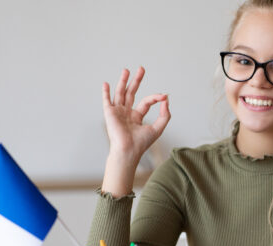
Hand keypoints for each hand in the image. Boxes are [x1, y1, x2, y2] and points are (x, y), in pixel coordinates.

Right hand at [100, 67, 170, 196]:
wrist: (128, 150)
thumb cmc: (142, 143)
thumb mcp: (158, 127)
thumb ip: (165, 114)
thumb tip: (166, 99)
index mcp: (137, 117)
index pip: (146, 102)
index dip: (155, 98)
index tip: (163, 96)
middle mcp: (126, 113)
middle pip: (131, 93)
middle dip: (136, 81)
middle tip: (141, 69)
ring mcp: (117, 112)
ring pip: (120, 93)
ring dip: (123, 81)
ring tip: (126, 70)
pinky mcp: (109, 113)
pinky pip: (107, 101)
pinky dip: (106, 92)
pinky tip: (106, 84)